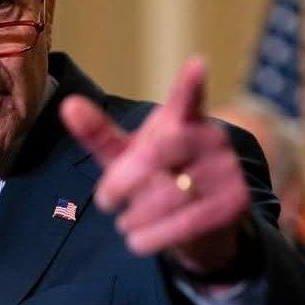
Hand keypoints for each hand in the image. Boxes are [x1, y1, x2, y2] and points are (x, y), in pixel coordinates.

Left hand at [60, 57, 250, 274]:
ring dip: (137, 214)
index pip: (187, 98)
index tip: (195, 63)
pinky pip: (188, 222)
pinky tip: (137, 241)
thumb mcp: (126, 157)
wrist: (201, 227)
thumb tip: (68, 105)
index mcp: (184, 120)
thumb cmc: (158, 180)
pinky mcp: (236, 203)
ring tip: (124, 224)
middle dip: (124, 179)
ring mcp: (227, 170)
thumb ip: (99, 134)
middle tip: (103, 201)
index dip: (190, 84)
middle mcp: (212, 138)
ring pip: (171, 193)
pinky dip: (154, 236)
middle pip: (158, 154)